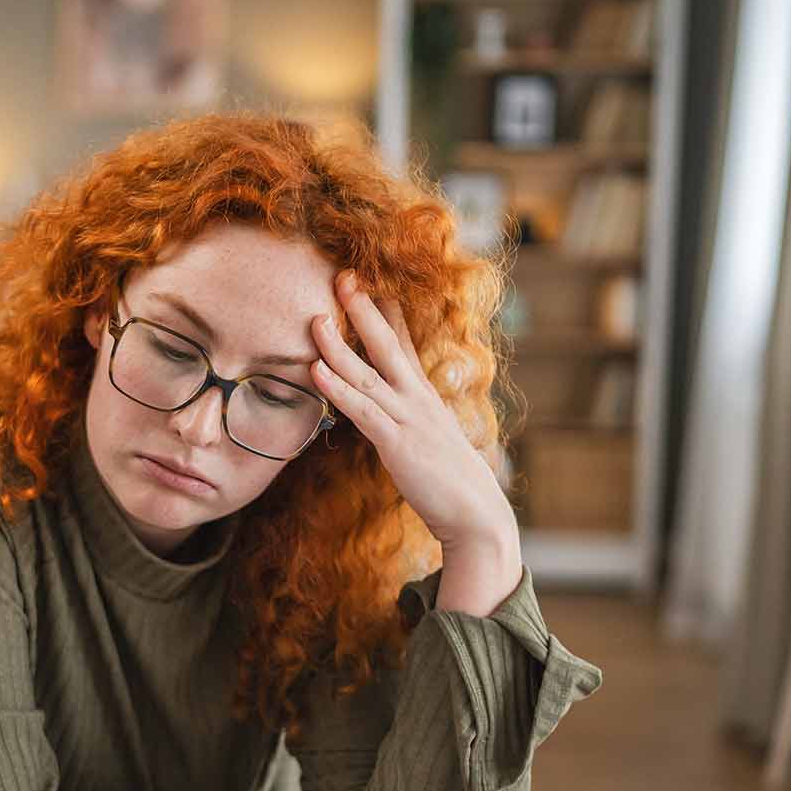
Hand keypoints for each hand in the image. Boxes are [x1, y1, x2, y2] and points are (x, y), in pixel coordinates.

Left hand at [309, 271, 521, 616]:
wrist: (476, 515)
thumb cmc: (451, 483)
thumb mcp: (430, 441)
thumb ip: (410, 421)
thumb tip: (392, 414)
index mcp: (424, 396)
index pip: (404, 343)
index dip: (385, 311)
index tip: (369, 280)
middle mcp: (417, 399)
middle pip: (387, 344)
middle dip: (363, 309)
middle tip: (342, 275)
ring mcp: (408, 418)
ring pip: (368, 373)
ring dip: (339, 345)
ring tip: (315, 317)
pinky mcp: (397, 443)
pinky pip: (362, 410)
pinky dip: (337, 389)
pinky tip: (316, 371)